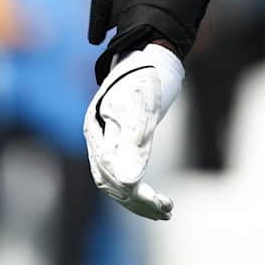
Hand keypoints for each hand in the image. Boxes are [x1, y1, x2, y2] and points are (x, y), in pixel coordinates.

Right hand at [83, 43, 182, 219]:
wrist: (147, 52)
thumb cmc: (146, 75)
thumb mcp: (144, 106)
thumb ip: (135, 141)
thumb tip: (130, 182)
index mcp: (97, 130)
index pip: (112, 174)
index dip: (135, 194)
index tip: (161, 205)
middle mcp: (97, 138)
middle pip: (111, 182)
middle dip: (139, 201)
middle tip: (167, 211)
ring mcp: (105, 139)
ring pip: (115, 181)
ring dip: (138, 200)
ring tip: (165, 212)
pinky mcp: (117, 140)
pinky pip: (120, 173)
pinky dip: (137, 189)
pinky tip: (156, 198)